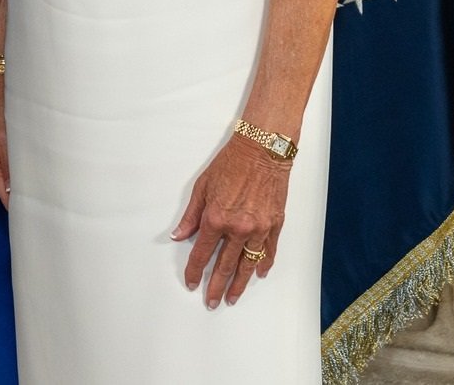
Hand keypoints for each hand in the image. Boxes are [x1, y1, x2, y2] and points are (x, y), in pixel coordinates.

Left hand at [174, 135, 291, 306]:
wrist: (262, 151)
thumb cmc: (230, 164)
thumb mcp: (202, 187)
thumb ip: (190, 216)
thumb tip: (178, 236)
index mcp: (216, 219)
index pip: (202, 253)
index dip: (195, 270)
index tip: (191, 283)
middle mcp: (238, 228)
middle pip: (225, 265)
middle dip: (216, 286)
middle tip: (212, 302)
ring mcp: (259, 228)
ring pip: (248, 264)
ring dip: (240, 283)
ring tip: (233, 297)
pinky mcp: (275, 225)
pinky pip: (269, 250)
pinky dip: (263, 263)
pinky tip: (259, 274)